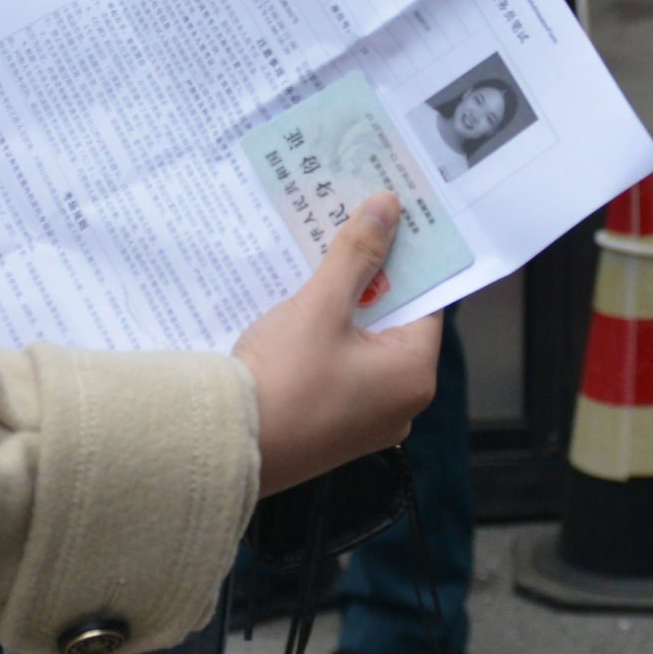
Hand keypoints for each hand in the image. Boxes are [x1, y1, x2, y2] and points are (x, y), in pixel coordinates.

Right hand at [233, 194, 442, 495]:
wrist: (226, 445)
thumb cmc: (283, 380)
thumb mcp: (320, 308)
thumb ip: (356, 255)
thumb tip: (387, 208)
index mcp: (413, 375)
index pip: (426, 302)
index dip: (406, 259)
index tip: (387, 222)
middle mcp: (400, 404)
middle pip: (392, 324)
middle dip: (367, 280)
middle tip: (345, 233)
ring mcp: (366, 422)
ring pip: (362, 347)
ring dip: (340, 310)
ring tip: (314, 267)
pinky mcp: (332, 430)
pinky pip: (339, 372)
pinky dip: (324, 342)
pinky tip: (294, 314)